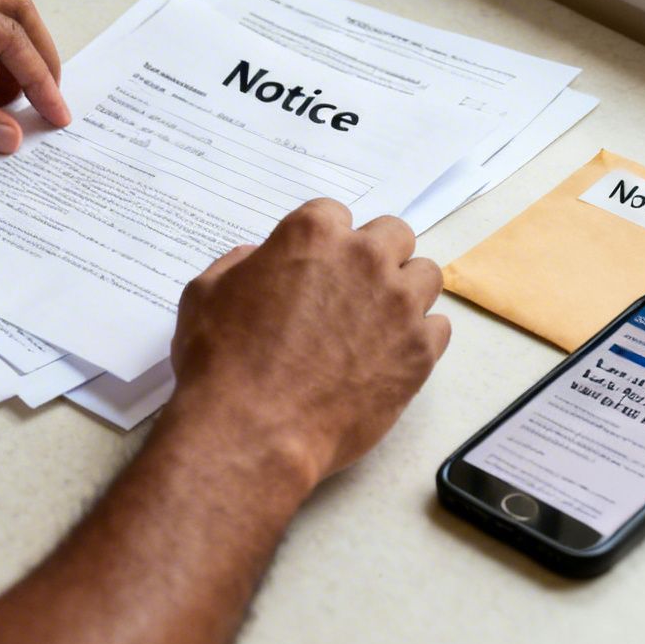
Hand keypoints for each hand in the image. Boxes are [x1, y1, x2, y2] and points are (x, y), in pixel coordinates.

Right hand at [166, 199, 449, 489]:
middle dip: (376, 255)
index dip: (324, 240)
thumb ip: (239, 265)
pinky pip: (438, 328)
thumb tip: (259, 260)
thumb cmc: (221, 362)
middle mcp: (364, 259)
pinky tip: (391, 354)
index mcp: (313, 235)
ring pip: (426, 275)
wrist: (253, 430)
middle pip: (394, 234)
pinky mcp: (419, 352)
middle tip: (353, 288)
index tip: (316, 264)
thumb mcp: (206, 294)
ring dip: (405, 290)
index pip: (335, 213)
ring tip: (379, 321)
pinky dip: (419, 337)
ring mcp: (398, 305)